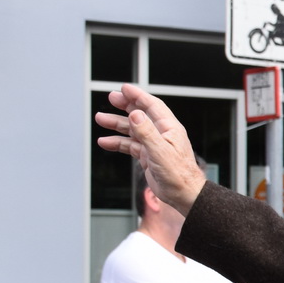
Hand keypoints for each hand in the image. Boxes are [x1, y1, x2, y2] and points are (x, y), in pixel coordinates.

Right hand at [94, 83, 208, 214]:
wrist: (183, 194)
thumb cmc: (178, 174)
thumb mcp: (160, 151)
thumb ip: (146, 132)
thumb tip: (135, 113)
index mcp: (169, 129)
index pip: (153, 106)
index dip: (138, 96)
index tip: (124, 88)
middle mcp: (162, 134)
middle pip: (141, 114)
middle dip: (126, 105)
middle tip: (111, 98)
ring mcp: (154, 144)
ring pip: (132, 130)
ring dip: (117, 124)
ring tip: (100, 119)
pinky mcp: (148, 156)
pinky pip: (129, 145)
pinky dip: (117, 142)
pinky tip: (105, 142)